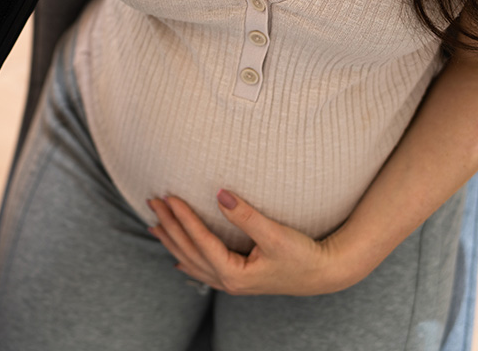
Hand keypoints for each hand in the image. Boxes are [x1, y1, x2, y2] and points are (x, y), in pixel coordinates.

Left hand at [147, 191, 363, 295]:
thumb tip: (220, 194)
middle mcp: (228, 282)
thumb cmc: (303, 254)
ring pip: (192, 261)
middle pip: (189, 251)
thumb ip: (246, 215)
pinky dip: (188, 260)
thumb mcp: (276, 234)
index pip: (200, 240)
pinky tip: (178, 257)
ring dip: (172, 241)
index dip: (182, 218)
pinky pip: (204, 271)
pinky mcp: (238, 280)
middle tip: (153, 201)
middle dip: (169, 226)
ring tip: (154, 224)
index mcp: (234, 273)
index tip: (169, 196)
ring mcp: (232, 284)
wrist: (325, 274)